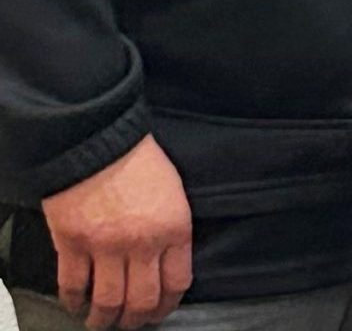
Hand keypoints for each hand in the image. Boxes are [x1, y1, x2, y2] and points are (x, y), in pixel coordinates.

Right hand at [41, 135, 191, 328]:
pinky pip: (73, 285)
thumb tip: (166, 261)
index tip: (160, 312)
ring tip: (101, 323)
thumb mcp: (174, 193)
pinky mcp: (72, 244)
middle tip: (131, 324)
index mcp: (174, 229)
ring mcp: (105, 247)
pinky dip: (73, 301)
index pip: (177, 282)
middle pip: (142, 300)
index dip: (167, 305)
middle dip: (136, 319)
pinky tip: (75, 305)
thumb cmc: (139, 160)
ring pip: (108, 300)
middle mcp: (142, 243)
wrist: (97, 141)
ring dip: (104, 319)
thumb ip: (172, 230)